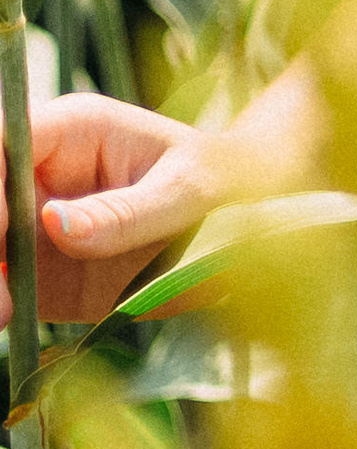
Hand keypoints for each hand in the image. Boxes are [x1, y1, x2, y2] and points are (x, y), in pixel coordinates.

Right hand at [0, 94, 234, 324]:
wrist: (240, 224)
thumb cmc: (220, 184)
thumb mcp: (188, 192)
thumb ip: (127, 212)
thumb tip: (55, 222)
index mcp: (74, 129)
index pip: (5, 142)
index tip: (1, 228)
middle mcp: (38, 173)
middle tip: (5, 293)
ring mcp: (28, 222)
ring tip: (7, 312)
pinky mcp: (29, 270)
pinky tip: (8, 318)